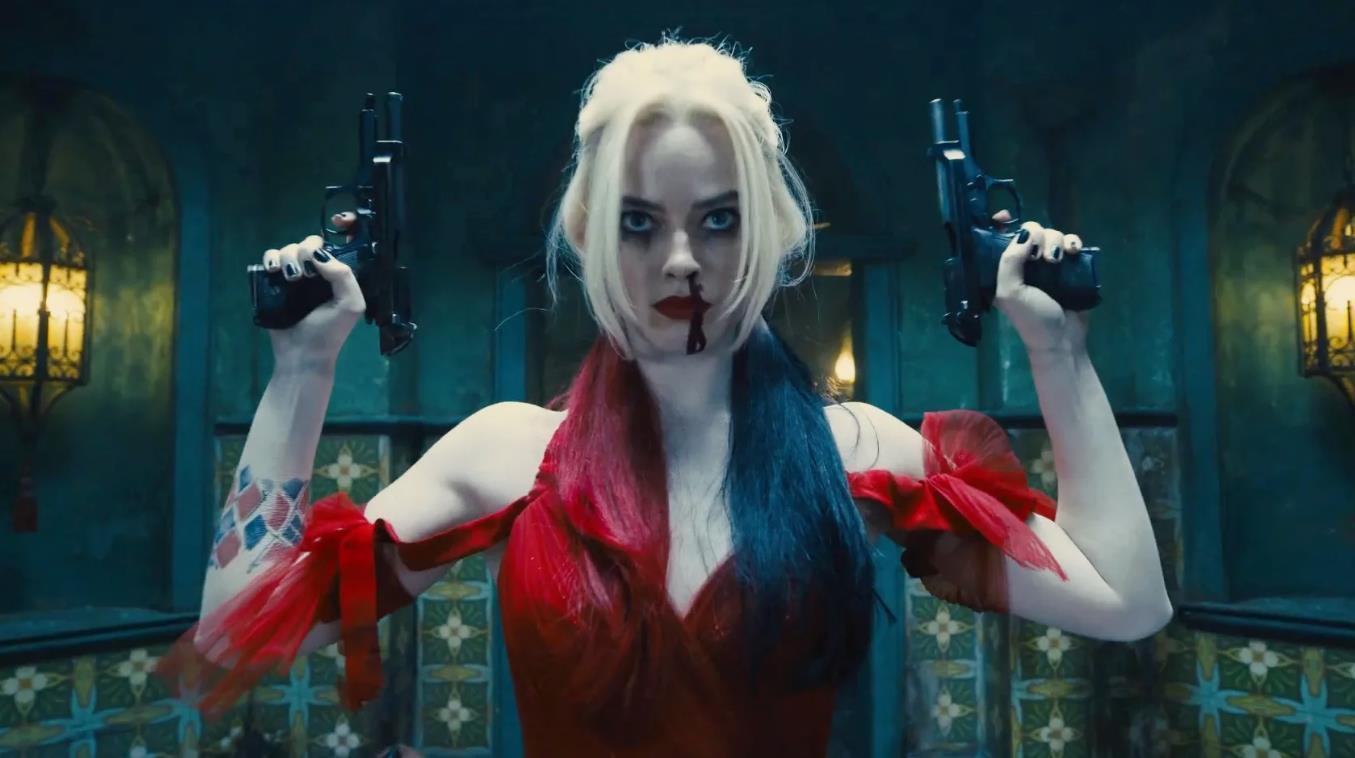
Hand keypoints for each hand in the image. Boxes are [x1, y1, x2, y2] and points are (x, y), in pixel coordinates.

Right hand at [260, 212, 367, 371]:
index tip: (338, 221)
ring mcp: (298, 276)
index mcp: (341, 276)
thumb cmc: (330, 333)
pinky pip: (272, 257)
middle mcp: (320, 272)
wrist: (301, 355)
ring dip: (289, 257)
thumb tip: (319, 254)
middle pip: (312, 242)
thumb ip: (344, 275)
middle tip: (305, 272)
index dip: (346, 226)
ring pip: (291, 248)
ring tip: (290, 277)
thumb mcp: (350, 304)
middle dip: (307, 250)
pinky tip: (273, 271)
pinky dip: (271, 258)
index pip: (346, 243)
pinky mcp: (276, 281)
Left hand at [989, 209, 1089, 354]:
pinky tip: (1074, 251)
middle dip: (1037, 236)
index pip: (998, 239)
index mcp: (1004, 270)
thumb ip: (1009, 261)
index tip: (1006, 217)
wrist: (1063, 340)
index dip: (1000, 224)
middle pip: (1030, 231)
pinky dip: (1073, 242)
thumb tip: (1024, 233)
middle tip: (1041, 256)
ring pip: (1052, 234)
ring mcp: (1048, 264)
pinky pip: (1071, 242)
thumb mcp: (1010, 292)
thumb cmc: (1031, 320)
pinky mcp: (1070, 267)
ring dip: (1056, 241)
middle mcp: (1025, 263)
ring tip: (1058, 260)